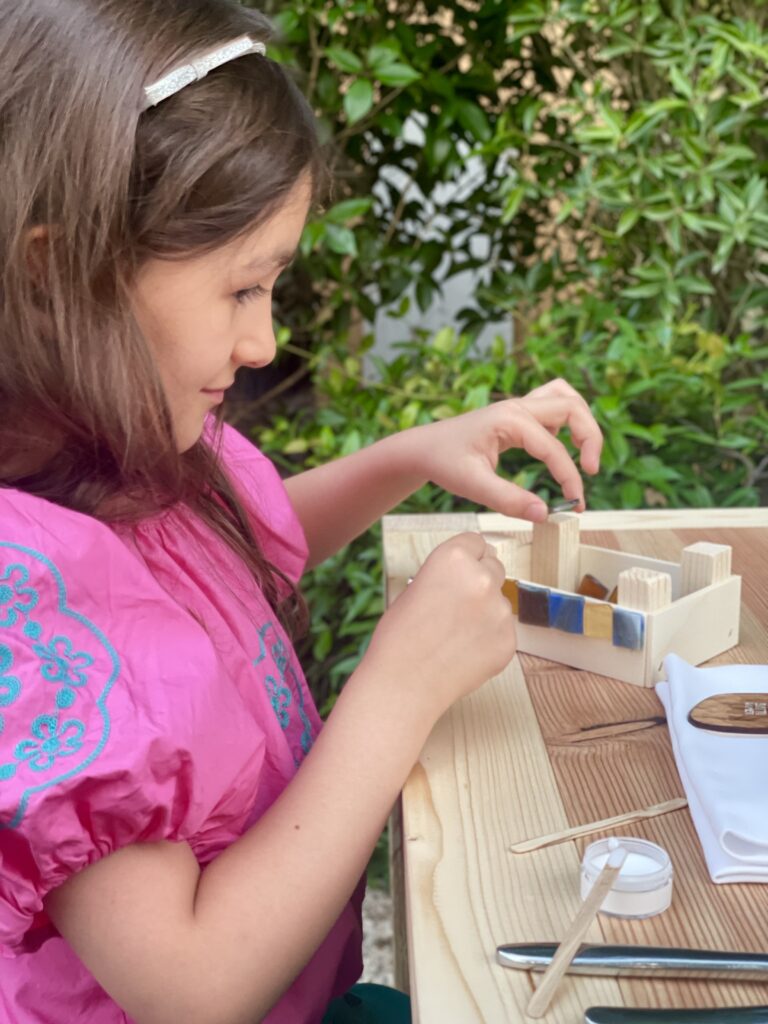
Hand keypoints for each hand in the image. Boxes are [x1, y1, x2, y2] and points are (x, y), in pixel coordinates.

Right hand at [362, 533, 515, 716]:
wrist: (403, 683)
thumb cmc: (400, 637)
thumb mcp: (415, 587)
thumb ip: (448, 575)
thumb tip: (471, 571)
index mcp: (454, 558)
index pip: (476, 542)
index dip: (468, 557)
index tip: (462, 569)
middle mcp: (482, 578)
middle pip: (494, 567)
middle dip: (481, 580)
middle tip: (458, 604)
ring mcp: (500, 611)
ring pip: (500, 601)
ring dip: (485, 611)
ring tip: (454, 634)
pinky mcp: (509, 641)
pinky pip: (503, 631)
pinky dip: (489, 638)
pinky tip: (463, 652)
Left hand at [401, 378, 602, 521]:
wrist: (424, 448)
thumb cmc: (444, 463)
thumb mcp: (473, 486)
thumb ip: (509, 501)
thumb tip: (545, 514)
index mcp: (508, 420)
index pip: (553, 447)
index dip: (570, 477)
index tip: (575, 504)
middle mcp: (517, 406)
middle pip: (572, 407)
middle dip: (591, 438)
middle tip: (591, 471)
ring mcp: (518, 406)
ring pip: (565, 397)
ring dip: (582, 421)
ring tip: (585, 455)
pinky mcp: (517, 414)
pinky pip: (553, 405)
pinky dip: (567, 421)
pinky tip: (560, 447)